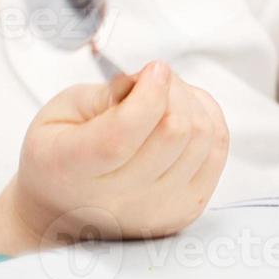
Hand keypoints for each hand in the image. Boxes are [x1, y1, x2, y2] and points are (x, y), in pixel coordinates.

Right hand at [0, 61, 230, 256]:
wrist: (66, 209)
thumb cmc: (61, 153)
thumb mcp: (62, 111)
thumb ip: (106, 93)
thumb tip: (154, 80)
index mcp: (69, 170)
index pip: (122, 134)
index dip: (149, 94)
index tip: (154, 69)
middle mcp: (116, 199)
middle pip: (174, 131)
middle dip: (172, 89)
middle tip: (156, 80)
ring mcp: (156, 209)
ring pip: (203, 137)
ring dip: (192, 103)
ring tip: (168, 97)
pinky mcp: (186, 209)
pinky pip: (217, 151)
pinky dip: (209, 120)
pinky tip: (187, 113)